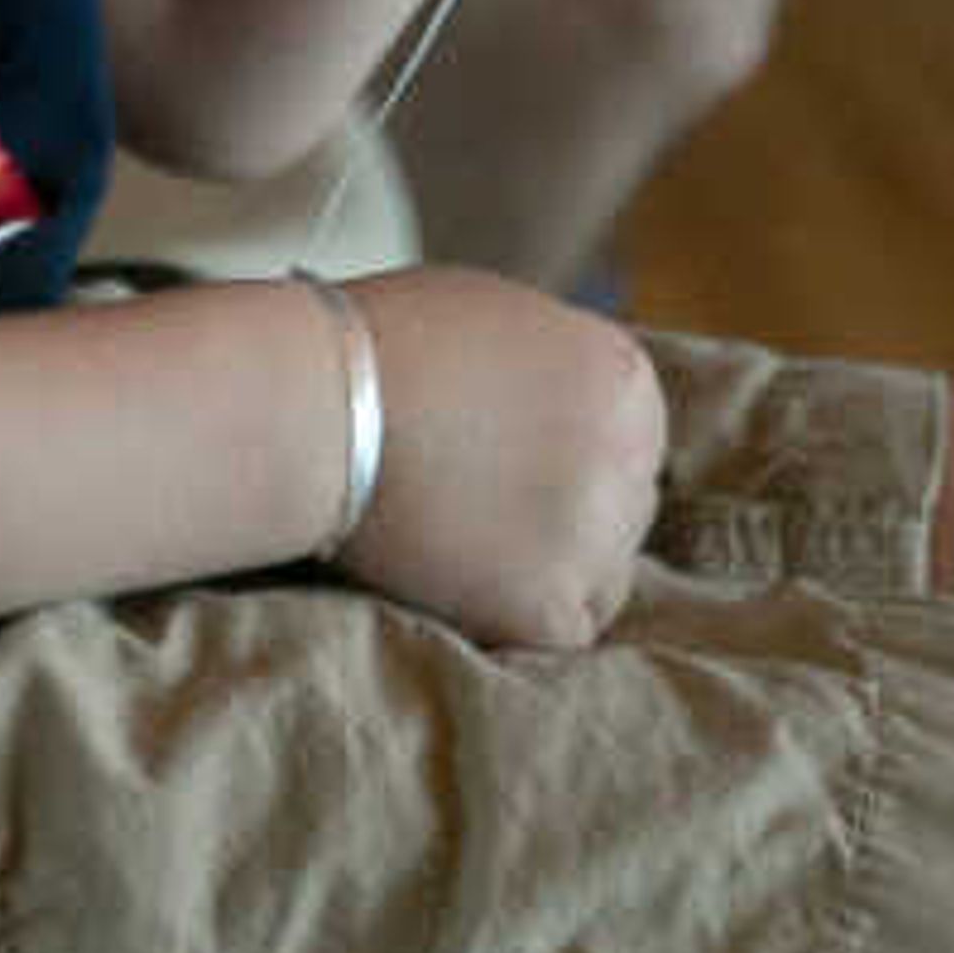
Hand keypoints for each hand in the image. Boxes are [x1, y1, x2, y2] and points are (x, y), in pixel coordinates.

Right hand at [333, 265, 666, 648]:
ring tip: (468, 547)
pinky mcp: (553, 607)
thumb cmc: (386, 348)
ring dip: (549, 572)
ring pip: (603, 576)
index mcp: (623, 376)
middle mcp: (630, 452)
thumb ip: (553, 369)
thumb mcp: (501, 320)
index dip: (576, 458)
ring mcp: (596, 533)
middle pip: (626, 508)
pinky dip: (520, 621)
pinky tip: (468, 586)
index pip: (633, 440)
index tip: (524, 470)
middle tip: (490, 516)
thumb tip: (559, 408)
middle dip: (570, 515)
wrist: (320, 408)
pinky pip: (565, 632)